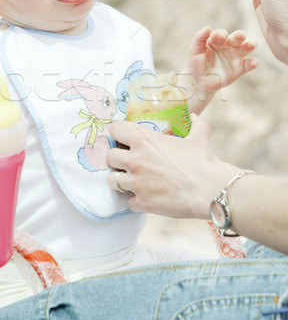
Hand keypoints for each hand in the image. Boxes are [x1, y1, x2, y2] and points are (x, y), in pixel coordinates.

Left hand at [106, 116, 238, 218]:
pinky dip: (135, 200)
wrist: (209, 190)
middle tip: (127, 161)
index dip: (118, 133)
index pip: (115, 130)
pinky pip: (128, 201)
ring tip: (133, 180)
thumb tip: (195, 116)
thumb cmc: (203, 162)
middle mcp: (135, 160)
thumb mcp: (199, 136)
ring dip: (121, 180)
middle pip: (109, 156)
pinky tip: (146, 197)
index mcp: (144, 140)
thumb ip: (195, 124)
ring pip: (113, 180)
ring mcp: (136, 183)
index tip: (123, 138)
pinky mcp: (142, 202)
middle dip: (117, 158)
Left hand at [183, 25, 257, 97]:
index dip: (222, 34)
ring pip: (246, 47)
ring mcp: (235, 56)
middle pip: (237, 37)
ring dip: (250, 44)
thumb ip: (199, 38)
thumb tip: (208, 27)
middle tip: (240, 36)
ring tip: (252, 45)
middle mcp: (228, 46)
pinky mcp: (240, 68)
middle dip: (239, 35)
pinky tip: (253, 63)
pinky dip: (253, 63)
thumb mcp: (194, 51)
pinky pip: (248, 64)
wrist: (199, 82)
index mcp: (217, 40)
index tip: (221, 37)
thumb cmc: (196, 63)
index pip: (221, 34)